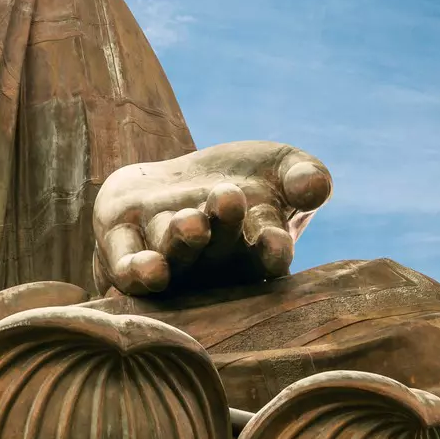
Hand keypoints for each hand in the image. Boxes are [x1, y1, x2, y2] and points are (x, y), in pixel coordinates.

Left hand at [92, 140, 332, 296]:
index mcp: (255, 252)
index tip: (276, 242)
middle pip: (217, 250)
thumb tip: (317, 184)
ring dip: (181, 243)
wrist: (177, 182)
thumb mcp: (279, 168)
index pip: (268, 256)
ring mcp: (168, 259)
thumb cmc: (242, 178)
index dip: (271, 250)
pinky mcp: (122, 248)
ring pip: (174, 256)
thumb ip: (303, 176)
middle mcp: (211, 265)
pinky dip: (137, 271)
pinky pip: (127, 267)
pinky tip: (147, 270)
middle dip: (222, 226)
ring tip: (191, 223)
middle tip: (228, 198)